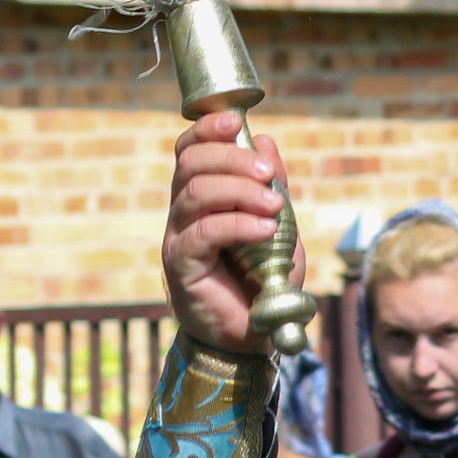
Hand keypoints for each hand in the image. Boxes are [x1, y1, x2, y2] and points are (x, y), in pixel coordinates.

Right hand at [163, 112, 305, 352]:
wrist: (254, 334)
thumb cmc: (263, 280)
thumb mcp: (279, 224)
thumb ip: (272, 185)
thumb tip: (265, 139)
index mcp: (202, 196)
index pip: (190, 149)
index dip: (207, 129)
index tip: (235, 122)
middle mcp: (183, 212)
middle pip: (191, 164)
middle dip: (232, 159)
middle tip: (268, 174)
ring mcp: (178, 237)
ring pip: (196, 193)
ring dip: (240, 191)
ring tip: (273, 205)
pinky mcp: (181, 265)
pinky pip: (204, 232)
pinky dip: (238, 225)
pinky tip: (264, 230)